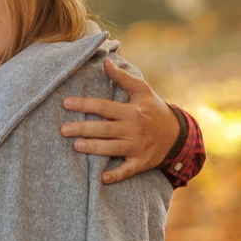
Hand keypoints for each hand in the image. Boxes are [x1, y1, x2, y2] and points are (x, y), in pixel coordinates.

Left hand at [58, 56, 183, 183]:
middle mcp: (133, 129)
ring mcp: (137, 147)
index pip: (103, 107)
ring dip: (94, 148)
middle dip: (83, 128)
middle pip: (104, 129)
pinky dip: (116, 175)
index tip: (65, 103)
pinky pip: (127, 171)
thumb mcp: (142, 90)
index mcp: (131, 111)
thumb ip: (122, 78)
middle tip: (62, 129)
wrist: (178, 134)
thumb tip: (105, 62)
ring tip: (76, 145)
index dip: (84, 104)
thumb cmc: (154, 109)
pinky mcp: (141, 163)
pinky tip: (103, 179)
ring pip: (112, 148)